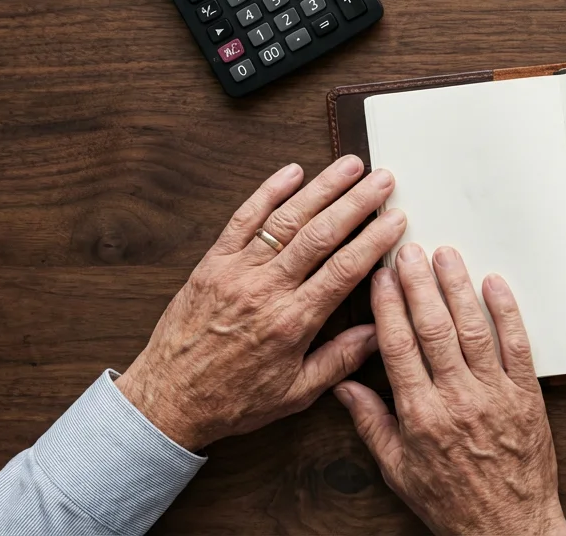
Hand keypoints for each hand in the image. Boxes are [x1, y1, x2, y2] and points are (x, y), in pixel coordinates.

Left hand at [115, 156, 405, 450]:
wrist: (169, 399)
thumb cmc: (233, 400)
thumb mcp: (296, 393)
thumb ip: (340, 360)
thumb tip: (380, 333)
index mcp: (292, 322)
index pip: (344, 269)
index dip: (374, 240)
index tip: (396, 219)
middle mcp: (266, 290)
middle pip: (321, 234)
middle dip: (357, 202)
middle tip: (383, 179)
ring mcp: (237, 271)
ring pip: (287, 219)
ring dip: (322, 188)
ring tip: (350, 166)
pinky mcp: (213, 263)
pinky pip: (243, 219)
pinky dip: (268, 192)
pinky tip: (292, 172)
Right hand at [334, 245, 565, 535]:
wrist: (507, 527)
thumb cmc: (452, 502)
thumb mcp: (399, 470)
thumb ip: (372, 424)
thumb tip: (345, 387)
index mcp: (420, 416)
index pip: (398, 348)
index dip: (388, 307)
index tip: (380, 277)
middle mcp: (456, 400)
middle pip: (433, 329)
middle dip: (418, 285)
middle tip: (408, 250)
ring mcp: (494, 395)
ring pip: (473, 329)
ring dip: (458, 288)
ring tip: (446, 256)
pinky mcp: (526, 396)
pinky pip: (517, 346)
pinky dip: (506, 312)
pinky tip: (494, 284)